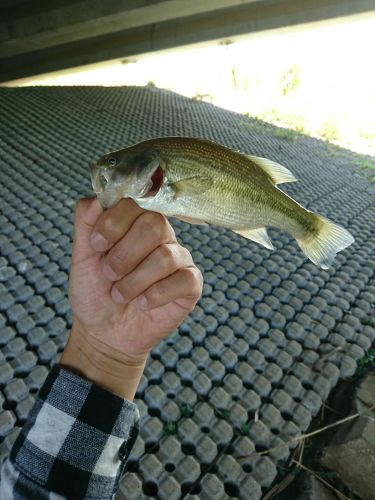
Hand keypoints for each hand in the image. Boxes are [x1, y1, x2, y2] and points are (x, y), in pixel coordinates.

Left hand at [61, 198, 202, 398]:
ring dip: (134, 281)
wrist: (103, 332)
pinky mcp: (190, 284)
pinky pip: (183, 280)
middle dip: (124, 254)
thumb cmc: (95, 290)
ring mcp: (178, 259)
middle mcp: (161, 236)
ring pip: (165, 256)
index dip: (114, 223)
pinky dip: (156, 295)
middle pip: (155, 224)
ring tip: (119, 295)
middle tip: (108, 273)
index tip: (96, 246)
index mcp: (136, 223)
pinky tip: (142, 304)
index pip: (136, 202)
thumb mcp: (82, 255)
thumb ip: (87, 222)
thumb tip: (99, 197)